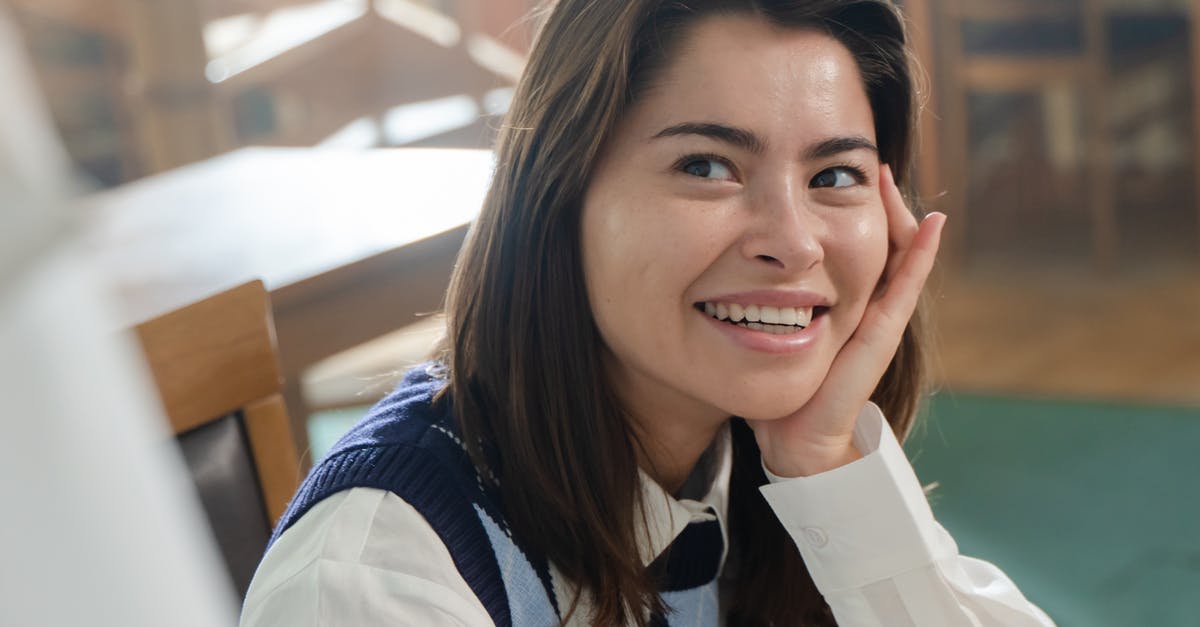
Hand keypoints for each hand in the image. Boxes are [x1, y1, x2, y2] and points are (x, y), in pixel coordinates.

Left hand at [747, 164, 945, 476]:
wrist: (792, 437)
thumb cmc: (773, 389)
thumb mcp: (754, 330)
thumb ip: (743, 301)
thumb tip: (709, 268)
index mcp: (834, 302)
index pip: (845, 243)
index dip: (842, 207)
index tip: (830, 171)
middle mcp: (860, 306)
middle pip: (875, 241)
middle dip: (872, 202)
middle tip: (865, 163)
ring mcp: (875, 319)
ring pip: (896, 255)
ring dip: (897, 214)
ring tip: (886, 176)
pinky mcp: (880, 335)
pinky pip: (906, 287)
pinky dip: (921, 254)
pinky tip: (932, 222)